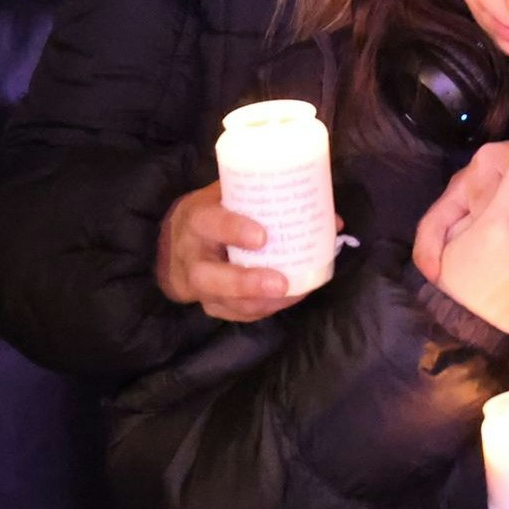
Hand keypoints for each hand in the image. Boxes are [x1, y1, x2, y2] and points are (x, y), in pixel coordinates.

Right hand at [154, 188, 301, 322]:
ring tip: (294, 292)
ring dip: (262, 302)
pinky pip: (235, 314)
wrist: (177, 243)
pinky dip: (265, 309)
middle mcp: (191, 256)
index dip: (233, 230)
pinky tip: (290, 297)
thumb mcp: (226, 194)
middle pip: (209, 277)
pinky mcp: (209, 304)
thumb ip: (269, 199)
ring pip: (224, 302)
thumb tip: (331, 219)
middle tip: (280, 282)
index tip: (262, 236)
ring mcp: (197, 286)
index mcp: (196, 220)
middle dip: (246, 283)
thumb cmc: (213, 213)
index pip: (209, 224)